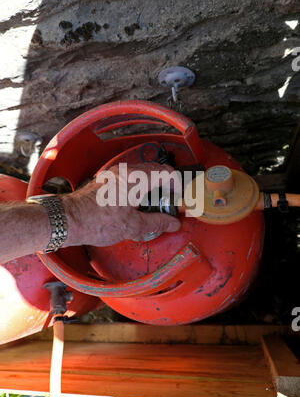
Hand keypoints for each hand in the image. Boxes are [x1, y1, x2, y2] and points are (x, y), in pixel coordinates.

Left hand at [62, 163, 180, 246]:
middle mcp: (126, 171)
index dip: (178, 186)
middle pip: (156, 171)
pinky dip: (139, 187)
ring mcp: (115, 173)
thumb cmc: (97, 221)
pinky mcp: (107, 179)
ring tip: (152, 206)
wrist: (68, 219)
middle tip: (168, 204)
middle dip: (166, 187)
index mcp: (137, 179)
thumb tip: (173, 223)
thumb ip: (157, 222)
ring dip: (152, 187)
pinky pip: (130, 177)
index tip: (179, 200)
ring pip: (142, 173)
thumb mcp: (133, 226)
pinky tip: (135, 204)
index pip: (167, 173)